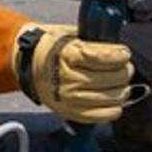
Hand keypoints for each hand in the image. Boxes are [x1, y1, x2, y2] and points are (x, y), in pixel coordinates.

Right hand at [16, 24, 131, 123]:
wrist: (26, 63)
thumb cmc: (51, 46)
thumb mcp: (69, 35)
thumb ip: (94, 42)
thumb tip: (120, 51)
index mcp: (66, 54)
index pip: (103, 57)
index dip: (120, 55)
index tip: (124, 53)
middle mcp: (67, 78)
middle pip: (112, 78)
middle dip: (124, 71)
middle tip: (124, 67)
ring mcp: (68, 98)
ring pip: (112, 98)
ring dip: (122, 90)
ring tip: (120, 83)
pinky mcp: (70, 112)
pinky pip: (103, 115)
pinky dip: (114, 108)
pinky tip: (113, 99)